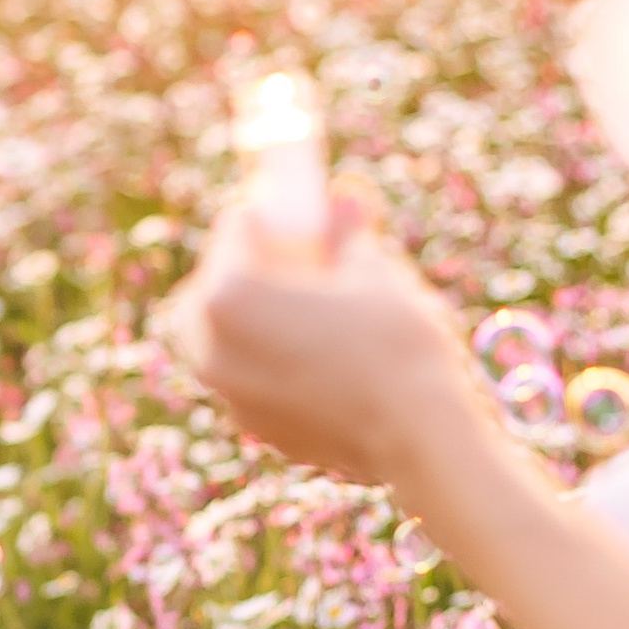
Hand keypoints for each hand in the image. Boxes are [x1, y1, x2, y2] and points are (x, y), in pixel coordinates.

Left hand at [158, 193, 482, 489]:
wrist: (417, 434)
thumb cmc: (395, 341)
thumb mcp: (372, 270)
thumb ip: (347, 230)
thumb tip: (344, 195)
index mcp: (230, 294)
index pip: (233, 231)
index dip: (264, 215)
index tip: (287, 212)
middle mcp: (211, 346)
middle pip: (211, 289)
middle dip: (242, 268)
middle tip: (285, 260)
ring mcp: (227, 392)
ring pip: (220, 338)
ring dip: (248, 317)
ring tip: (299, 308)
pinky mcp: (251, 425)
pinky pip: (244, 377)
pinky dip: (264, 359)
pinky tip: (310, 354)